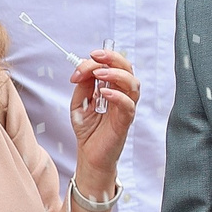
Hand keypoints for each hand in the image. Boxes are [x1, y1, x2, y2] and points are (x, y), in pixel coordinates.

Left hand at [69, 49, 139, 178]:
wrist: (89, 155)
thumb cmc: (88, 131)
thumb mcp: (78, 103)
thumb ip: (83, 86)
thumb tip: (84, 69)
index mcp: (111, 87)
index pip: (110, 66)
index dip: (95, 62)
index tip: (79, 68)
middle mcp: (121, 95)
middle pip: (127, 68)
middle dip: (112, 58)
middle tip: (96, 56)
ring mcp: (125, 107)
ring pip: (132, 83)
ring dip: (116, 74)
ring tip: (99, 74)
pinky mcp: (125, 121)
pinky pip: (129, 105)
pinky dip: (118, 96)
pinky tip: (105, 94)